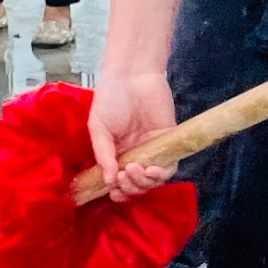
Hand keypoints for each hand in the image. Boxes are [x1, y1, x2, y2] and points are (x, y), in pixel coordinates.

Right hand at [88, 64, 181, 196]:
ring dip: (144, 183)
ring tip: (134, 171)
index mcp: (116, 154)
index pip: (119, 182)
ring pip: (153, 180)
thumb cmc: (110, 97)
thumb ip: (103, 153)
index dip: (118, 192)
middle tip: (123, 176)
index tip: (113, 193)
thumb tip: (108, 181)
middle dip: (130, 187)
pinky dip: (160, 174)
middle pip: (137, 185)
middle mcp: (135, 155)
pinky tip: (150, 169)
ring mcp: (153, 150)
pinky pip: (169, 167)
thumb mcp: (98, 127)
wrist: (132, 75)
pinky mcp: (169, 142)